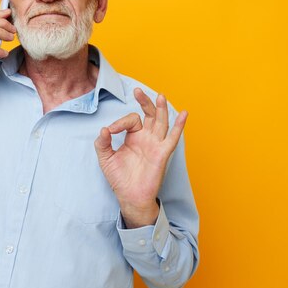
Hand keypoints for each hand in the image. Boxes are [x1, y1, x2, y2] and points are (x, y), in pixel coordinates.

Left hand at [94, 88, 187, 227]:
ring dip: (161, 108)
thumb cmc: (119, 178)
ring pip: (161, 122)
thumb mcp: (105, 158)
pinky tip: (184, 114)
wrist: (130, 197)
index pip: (130, 120)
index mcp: (134, 136)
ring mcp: (155, 144)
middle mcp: (146, 138)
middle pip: (149, 114)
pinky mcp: (162, 153)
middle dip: (144, 102)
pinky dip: (179, 126)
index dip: (119, 123)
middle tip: (137, 91)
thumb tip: (104, 129)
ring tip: (160, 96)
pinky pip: (172, 138)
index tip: (109, 132)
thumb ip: (102, 143)